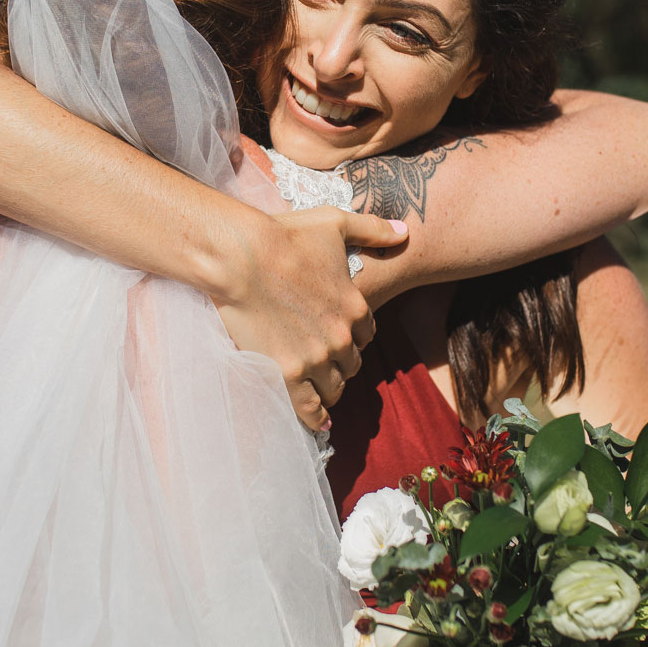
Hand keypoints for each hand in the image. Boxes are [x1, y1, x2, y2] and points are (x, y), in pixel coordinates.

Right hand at [214, 208, 403, 429]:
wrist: (242, 256)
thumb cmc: (285, 235)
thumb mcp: (335, 223)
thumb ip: (373, 230)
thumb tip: (405, 232)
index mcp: (355, 307)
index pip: (367, 334)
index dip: (354, 337)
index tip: (340, 336)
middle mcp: (341, 337)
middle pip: (351, 364)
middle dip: (340, 362)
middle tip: (322, 359)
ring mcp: (315, 358)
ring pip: (334, 387)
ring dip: (328, 387)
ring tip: (316, 387)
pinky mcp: (287, 372)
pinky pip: (309, 407)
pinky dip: (315, 418)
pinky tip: (319, 423)